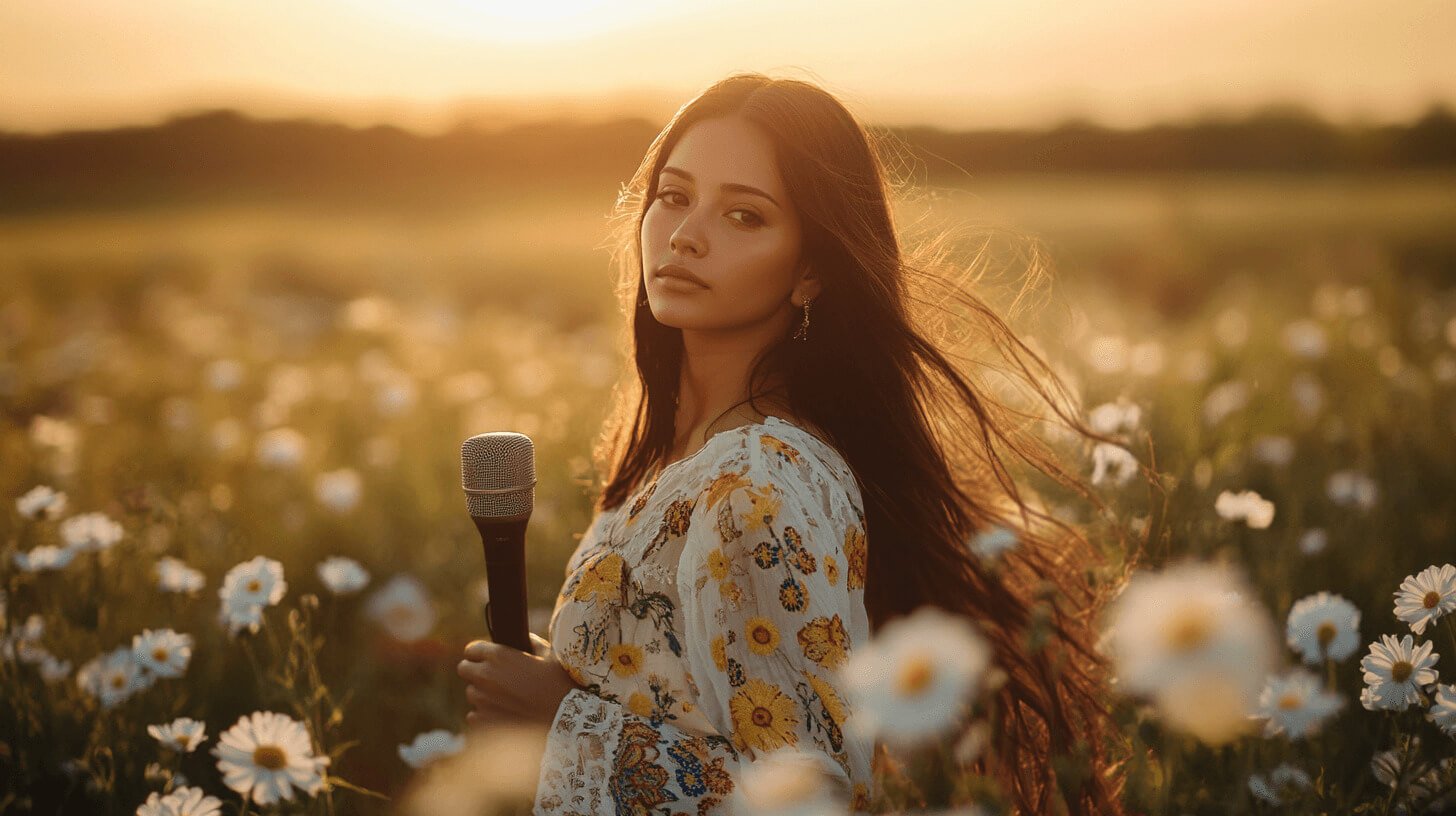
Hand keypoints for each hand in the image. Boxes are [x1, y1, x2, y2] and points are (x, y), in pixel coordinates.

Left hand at [456, 635, 582, 729]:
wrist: (565, 717)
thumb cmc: (559, 683)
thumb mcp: (549, 655)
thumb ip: (531, 643)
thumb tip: (524, 640)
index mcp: (498, 655)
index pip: (471, 649)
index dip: (480, 653)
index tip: (487, 658)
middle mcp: (485, 676)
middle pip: (463, 669)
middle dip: (475, 671)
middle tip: (492, 677)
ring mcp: (482, 700)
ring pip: (471, 693)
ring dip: (482, 694)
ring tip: (503, 698)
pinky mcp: (483, 721)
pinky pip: (474, 715)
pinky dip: (484, 715)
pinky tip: (502, 715)